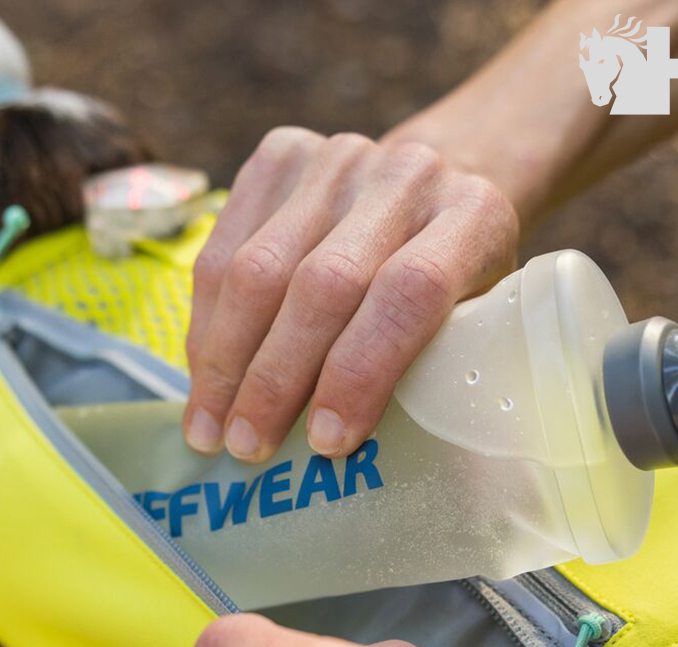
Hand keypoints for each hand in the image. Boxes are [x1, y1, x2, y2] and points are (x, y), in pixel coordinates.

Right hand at [183, 127, 517, 461]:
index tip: (325, 443)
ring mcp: (339, 157)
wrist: (437, 192)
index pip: (409, 293)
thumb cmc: (458, 288)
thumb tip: (357, 461)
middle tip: (247, 449)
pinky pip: (223, 246)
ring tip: (209, 428)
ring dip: (224, 360)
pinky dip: (206, 322)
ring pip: (258, 266)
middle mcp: (407, 174)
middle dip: (275, 380)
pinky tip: (202, 376)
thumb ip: (434, 370)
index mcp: (475, 218)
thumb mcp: (475, 325)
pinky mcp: (281, 154)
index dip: (360, 372)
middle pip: (322, 283)